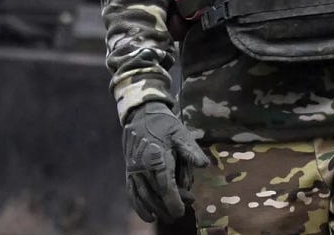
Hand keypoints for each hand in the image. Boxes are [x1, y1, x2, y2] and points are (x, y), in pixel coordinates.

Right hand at [122, 101, 209, 222]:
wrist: (140, 114)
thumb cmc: (163, 124)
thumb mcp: (180, 133)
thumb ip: (191, 151)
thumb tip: (204, 165)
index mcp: (157, 158)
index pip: (165, 186)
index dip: (174, 201)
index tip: (181, 212)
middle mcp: (143, 167)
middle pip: (156, 194)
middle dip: (169, 205)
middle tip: (184, 208)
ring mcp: (134, 170)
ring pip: (144, 196)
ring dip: (156, 209)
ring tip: (169, 217)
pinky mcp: (129, 172)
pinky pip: (132, 193)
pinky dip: (139, 207)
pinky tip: (149, 217)